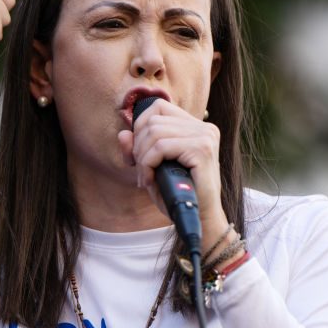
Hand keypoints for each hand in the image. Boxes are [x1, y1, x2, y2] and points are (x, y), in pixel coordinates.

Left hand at [117, 100, 229, 245]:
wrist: (200, 220)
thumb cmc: (177, 195)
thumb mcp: (152, 169)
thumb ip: (137, 150)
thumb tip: (123, 134)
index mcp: (196, 127)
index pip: (158, 107)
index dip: (140, 126)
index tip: (138, 153)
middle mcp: (204, 128)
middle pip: (153, 120)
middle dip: (138, 146)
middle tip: (142, 171)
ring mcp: (205, 136)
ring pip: (154, 132)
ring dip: (142, 158)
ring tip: (146, 177)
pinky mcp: (202, 149)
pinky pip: (160, 147)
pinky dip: (147, 164)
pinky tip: (150, 179)